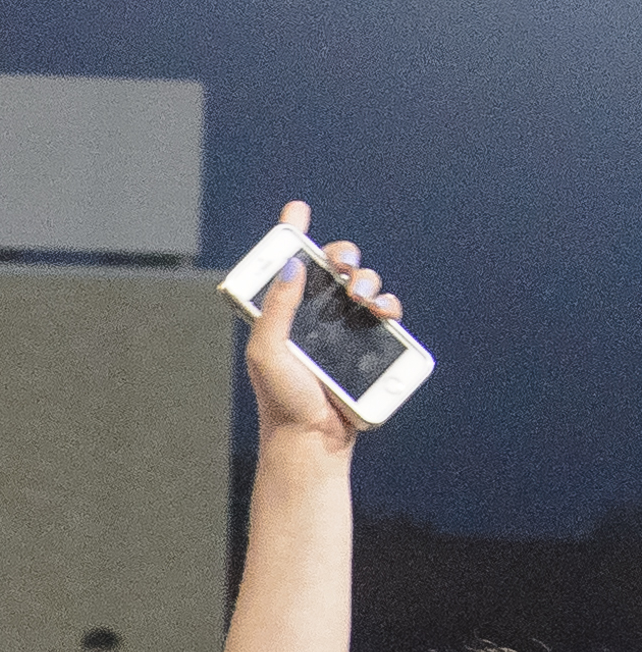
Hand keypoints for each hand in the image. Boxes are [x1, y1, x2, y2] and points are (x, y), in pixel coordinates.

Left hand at [242, 200, 399, 459]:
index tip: (297, 210)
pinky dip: (386, 303)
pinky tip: (381, 308)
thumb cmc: (282, 400)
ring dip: (365, 278)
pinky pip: (383, 312)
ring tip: (359, 294)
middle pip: (332, 268)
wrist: (312, 438)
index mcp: (281, 315)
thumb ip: (276, 310)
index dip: (292, 237)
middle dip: (340, 255)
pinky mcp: (367, 343)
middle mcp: (312, 316)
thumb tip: (292, 268)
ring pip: (362, 285)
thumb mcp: (267, 353)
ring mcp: (342, 329)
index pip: (288, 268)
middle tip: (340, 263)